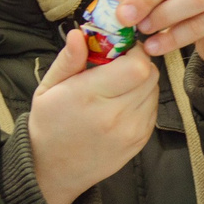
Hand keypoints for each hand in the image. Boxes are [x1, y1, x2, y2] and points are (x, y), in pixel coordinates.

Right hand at [28, 28, 158, 203]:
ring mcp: (131, 132)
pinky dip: (142, 99)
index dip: (132, 51)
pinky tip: (121, 103)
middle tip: (118, 65)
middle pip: (150, 75)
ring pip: (154, 90)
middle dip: (138, 63)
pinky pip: (153, 108)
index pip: (136, 66)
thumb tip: (78, 34)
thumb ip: (68, 60)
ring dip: (141, 81)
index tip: (118, 49)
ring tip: (118, 85)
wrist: (54, 169)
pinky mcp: (140, 141)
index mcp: (89, 97)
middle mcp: (114, 116)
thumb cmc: (49, 123)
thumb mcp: (48, 88)